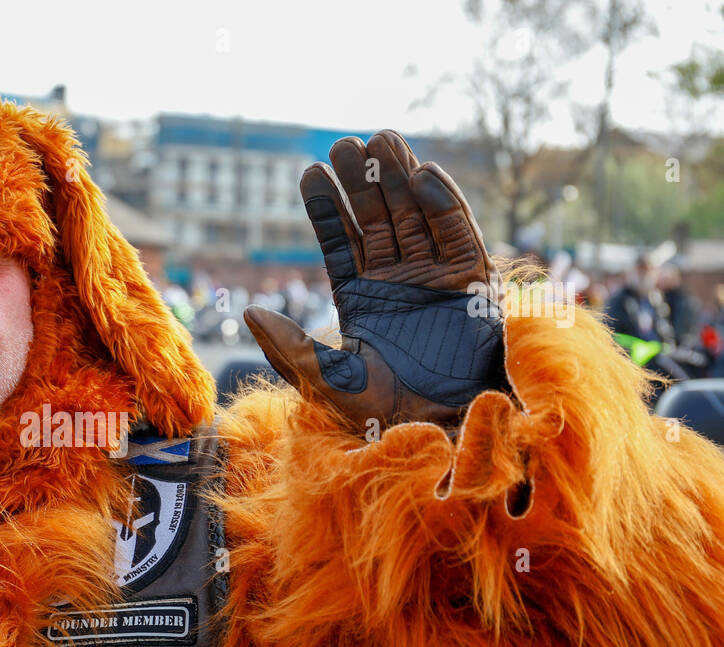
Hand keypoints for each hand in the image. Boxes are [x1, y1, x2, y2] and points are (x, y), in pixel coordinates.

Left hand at [246, 130, 508, 431]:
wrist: (447, 429)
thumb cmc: (387, 415)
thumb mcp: (329, 382)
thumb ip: (291, 348)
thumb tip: (249, 312)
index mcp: (363, 300)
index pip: (341, 244)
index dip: (327, 209)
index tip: (309, 172)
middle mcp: (399, 283)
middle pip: (378, 219)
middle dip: (361, 182)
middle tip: (343, 145)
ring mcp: (437, 278)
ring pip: (415, 216)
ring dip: (398, 179)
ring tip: (379, 140)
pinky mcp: (474, 281)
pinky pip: (457, 232)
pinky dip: (442, 202)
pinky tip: (421, 174)